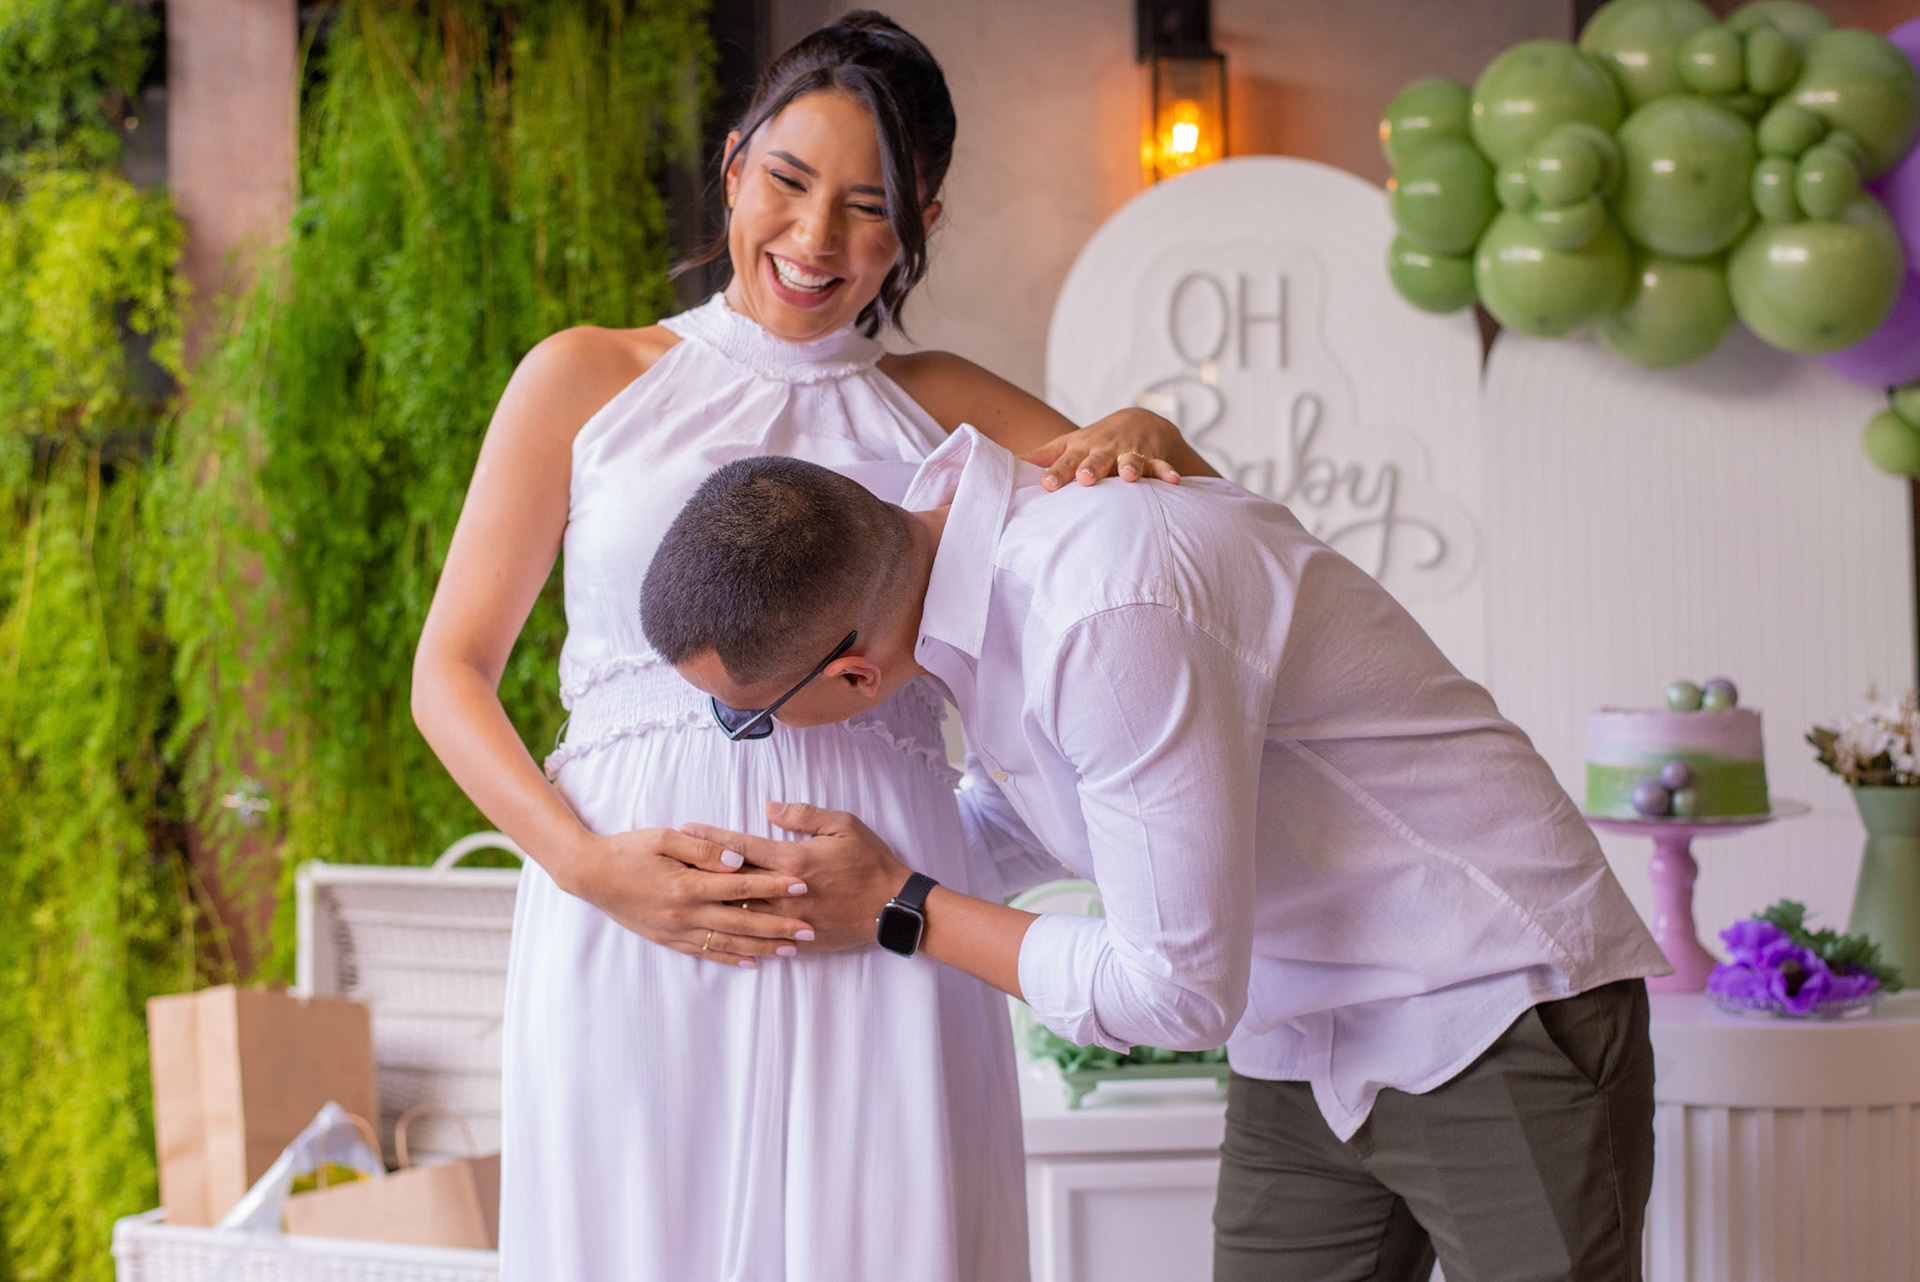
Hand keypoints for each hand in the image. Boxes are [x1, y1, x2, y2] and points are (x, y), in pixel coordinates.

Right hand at [556, 827, 814, 967]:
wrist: (589, 874)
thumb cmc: (628, 849)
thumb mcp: (665, 838)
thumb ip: (705, 850)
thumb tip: (739, 860)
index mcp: (688, 886)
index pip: (742, 888)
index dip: (774, 886)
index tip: (803, 886)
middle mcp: (685, 914)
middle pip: (743, 922)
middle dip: (779, 926)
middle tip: (811, 929)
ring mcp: (676, 930)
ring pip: (728, 943)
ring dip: (762, 947)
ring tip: (792, 949)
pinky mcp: (667, 939)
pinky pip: (705, 952)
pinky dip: (729, 958)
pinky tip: (751, 962)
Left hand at [681, 802, 911, 951]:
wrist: (892, 907)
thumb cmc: (870, 861)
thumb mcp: (843, 825)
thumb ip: (803, 815)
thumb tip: (769, 807)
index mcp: (794, 860)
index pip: (742, 847)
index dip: (712, 837)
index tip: (686, 828)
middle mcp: (786, 891)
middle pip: (733, 881)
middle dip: (701, 869)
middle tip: (671, 862)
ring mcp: (790, 918)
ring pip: (742, 912)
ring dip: (712, 903)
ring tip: (684, 896)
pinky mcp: (798, 938)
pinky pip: (761, 937)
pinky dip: (738, 932)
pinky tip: (717, 930)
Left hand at [1019, 406, 1184, 491]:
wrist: (1138, 420)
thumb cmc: (1095, 440)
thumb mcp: (1069, 444)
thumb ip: (1043, 456)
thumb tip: (1010, 463)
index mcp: (1082, 449)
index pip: (1067, 462)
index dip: (1058, 473)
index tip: (1047, 485)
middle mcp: (1106, 450)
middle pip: (1097, 459)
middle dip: (1092, 468)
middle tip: (1086, 478)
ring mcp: (1131, 452)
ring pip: (1131, 460)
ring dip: (1130, 466)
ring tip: (1128, 477)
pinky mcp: (1154, 457)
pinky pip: (1162, 466)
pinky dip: (1168, 472)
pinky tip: (1174, 481)